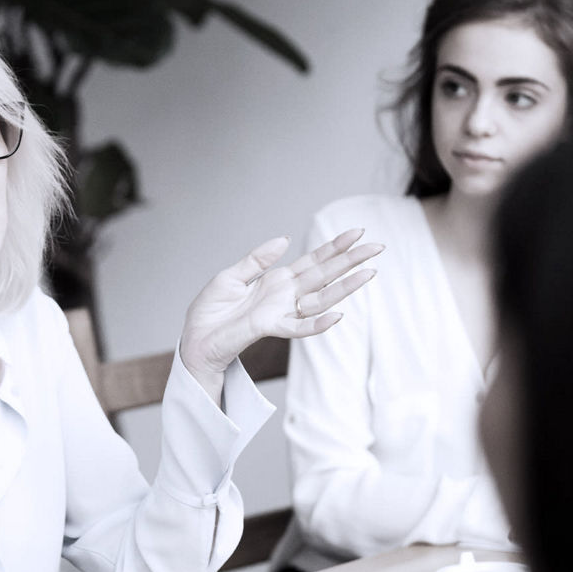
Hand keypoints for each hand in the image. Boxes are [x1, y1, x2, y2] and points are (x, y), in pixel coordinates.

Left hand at [180, 229, 381, 396]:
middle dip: (350, 261)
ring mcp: (280, 312)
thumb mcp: (231, 276)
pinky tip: (338, 315)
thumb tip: (285, 239)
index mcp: (277, 280)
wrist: (195, 339)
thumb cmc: (211, 311)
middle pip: (324, 275)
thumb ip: (257, 259)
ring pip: (321, 299)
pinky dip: (318, 323)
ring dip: (345, 288)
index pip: (313, 261)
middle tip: (377, 247)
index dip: (334, 247)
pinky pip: (298, 328)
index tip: (357, 232)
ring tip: (370, 273)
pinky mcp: (269, 328)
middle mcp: (285, 296)